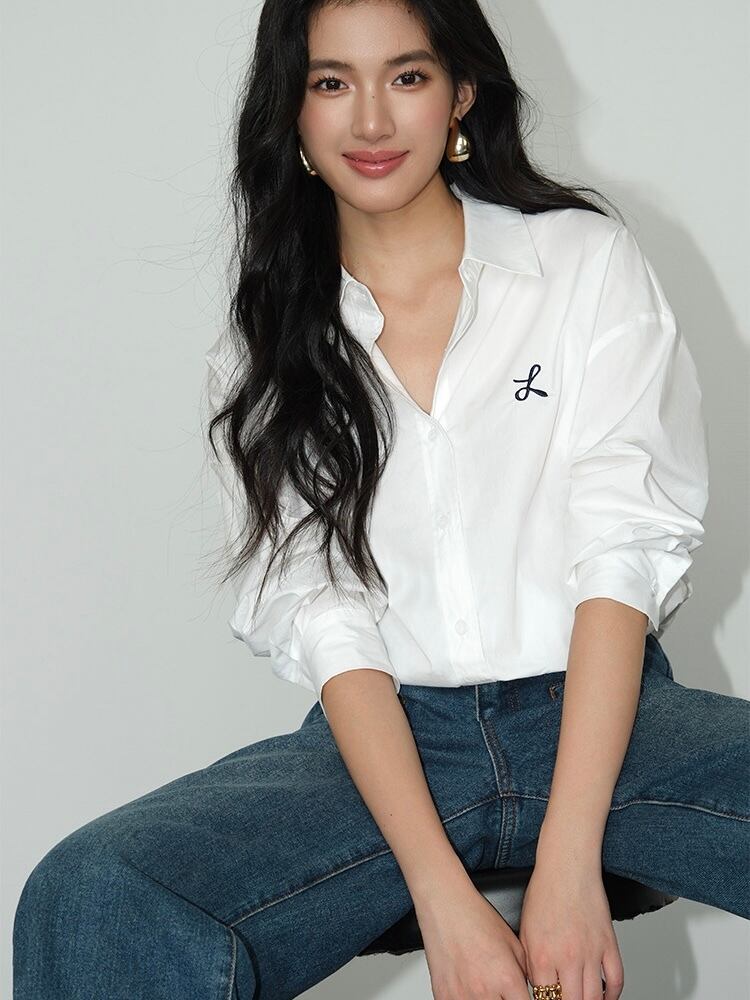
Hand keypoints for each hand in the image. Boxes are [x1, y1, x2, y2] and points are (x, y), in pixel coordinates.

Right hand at [414, 881, 529, 998]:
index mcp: (507, 978)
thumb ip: (524, 974)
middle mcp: (486, 991)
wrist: (445, 906)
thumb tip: (526, 993)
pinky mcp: (444, 996)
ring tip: (482, 985)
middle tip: (501, 992)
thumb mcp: (514, 943)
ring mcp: (463, 996)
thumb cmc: (477, 918)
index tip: (519, 998)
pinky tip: (468, 989)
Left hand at [518, 861, 623, 999]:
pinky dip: (613, 994)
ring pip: (595, 998)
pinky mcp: (609, 944)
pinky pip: (616, 979)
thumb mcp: (526, 930)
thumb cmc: (544, 892)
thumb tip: (538, 986)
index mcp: (542, 955)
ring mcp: (591, 952)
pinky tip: (606, 997)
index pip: (545, 999)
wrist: (567, 866)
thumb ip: (531, 962)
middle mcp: (567, 958)